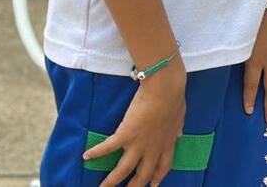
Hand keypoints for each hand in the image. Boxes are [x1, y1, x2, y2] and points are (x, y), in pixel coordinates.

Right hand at [85, 62, 186, 186]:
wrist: (165, 89)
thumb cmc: (174, 98)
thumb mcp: (179, 117)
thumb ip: (177, 128)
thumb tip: (179, 133)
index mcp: (166, 143)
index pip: (163, 166)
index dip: (158, 176)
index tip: (154, 184)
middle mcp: (152, 148)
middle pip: (143, 174)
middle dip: (134, 186)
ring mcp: (138, 144)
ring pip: (123, 170)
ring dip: (112, 180)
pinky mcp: (125, 135)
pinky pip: (108, 147)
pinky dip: (96, 152)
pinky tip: (86, 156)